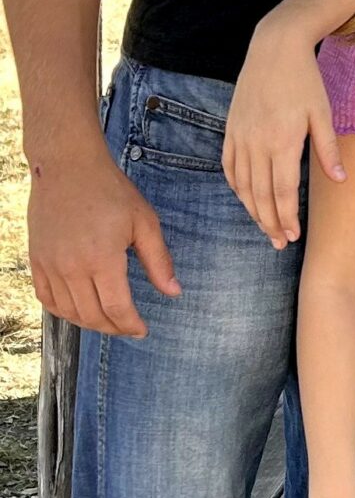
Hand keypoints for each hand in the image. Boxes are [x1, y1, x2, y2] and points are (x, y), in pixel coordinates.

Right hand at [28, 129, 179, 336]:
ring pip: (68, 312)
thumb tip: (174, 292)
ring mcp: (50, 265)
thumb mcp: (144, 221)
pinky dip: (63, 311)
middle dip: (113, 328)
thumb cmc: (110, 191)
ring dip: (89, 322)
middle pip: (92, 316)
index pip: (117, 308)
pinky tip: (78, 309)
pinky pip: (46, 299)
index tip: (142, 330)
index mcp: (102, 258)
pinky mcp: (36, 260)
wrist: (68, 167)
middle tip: (128, 327)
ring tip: (107, 320)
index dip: (131, 325)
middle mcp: (72, 267)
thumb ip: (158, 260)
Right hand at [224, 18, 345, 247]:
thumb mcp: (323, 113)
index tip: (293, 236)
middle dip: (269, 223)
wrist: (274, 48)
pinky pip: (229, 166)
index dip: (286, 217)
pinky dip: (237, 187)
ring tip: (265, 228)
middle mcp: (257, 142)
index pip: (281, 191)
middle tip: (279, 243)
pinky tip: (246, 199)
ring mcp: (241, 136)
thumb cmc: (305, 80)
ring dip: (252, 210)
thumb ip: (329, 149)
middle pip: (260, 195)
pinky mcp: (231, 129)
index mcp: (283, 140)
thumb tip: (340, 180)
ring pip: (242, 185)